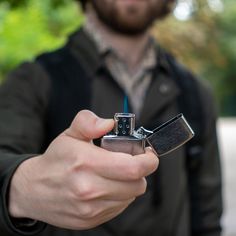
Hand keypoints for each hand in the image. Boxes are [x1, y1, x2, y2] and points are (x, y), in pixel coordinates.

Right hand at [9, 110, 158, 229]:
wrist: (33, 190)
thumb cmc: (55, 160)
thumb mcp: (70, 134)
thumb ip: (89, 122)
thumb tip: (109, 123)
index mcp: (86, 163)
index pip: (133, 168)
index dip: (149, 160)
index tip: (149, 154)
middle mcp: (89, 189)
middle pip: (137, 184)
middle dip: (140, 172)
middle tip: (129, 162)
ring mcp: (90, 208)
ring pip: (130, 196)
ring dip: (129, 184)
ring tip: (114, 174)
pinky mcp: (90, 220)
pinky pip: (119, 207)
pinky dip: (119, 196)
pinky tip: (106, 187)